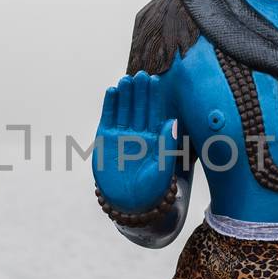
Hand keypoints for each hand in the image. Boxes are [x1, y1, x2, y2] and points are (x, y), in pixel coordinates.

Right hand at [94, 72, 177, 213]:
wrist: (128, 204)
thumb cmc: (151, 189)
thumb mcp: (162, 167)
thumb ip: (167, 144)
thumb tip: (172, 121)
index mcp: (154, 138)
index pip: (154, 112)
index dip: (154, 97)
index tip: (155, 81)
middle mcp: (138, 133)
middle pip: (139, 107)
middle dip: (140, 91)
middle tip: (141, 74)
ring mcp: (121, 135)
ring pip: (124, 109)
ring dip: (125, 94)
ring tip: (126, 80)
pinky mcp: (105, 139)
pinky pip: (108, 118)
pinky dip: (109, 105)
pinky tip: (112, 91)